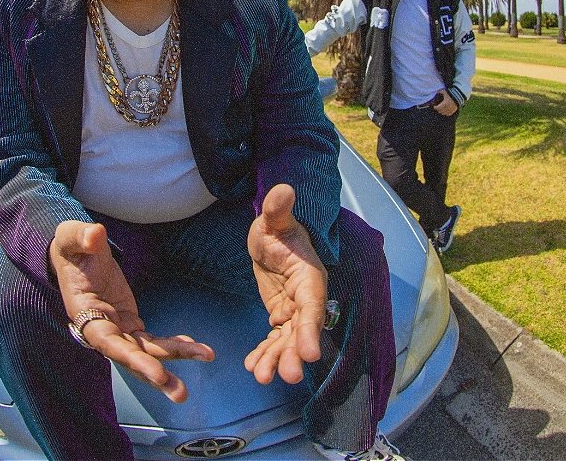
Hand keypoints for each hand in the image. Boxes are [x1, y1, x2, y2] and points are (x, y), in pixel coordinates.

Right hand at [49, 221, 214, 402]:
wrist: (76, 254)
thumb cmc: (72, 248)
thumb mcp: (71, 237)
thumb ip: (81, 236)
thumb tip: (94, 234)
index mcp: (85, 313)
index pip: (107, 341)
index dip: (129, 357)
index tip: (154, 372)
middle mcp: (102, 329)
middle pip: (130, 357)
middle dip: (156, 375)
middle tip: (180, 392)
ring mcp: (118, 329)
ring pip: (146, 352)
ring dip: (174, 361)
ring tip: (205, 359)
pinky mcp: (130, 322)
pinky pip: (152, 340)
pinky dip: (173, 344)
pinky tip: (194, 347)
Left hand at [244, 184, 326, 385]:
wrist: (271, 236)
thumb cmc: (277, 227)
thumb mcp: (274, 219)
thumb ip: (278, 210)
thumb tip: (283, 189)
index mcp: (310, 276)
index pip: (313, 306)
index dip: (312, 330)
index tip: (309, 353)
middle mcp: (306, 297)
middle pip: (303, 330)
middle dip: (294, 354)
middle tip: (284, 375)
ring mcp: (294, 309)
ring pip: (288, 339)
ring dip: (277, 358)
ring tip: (261, 376)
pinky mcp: (282, 315)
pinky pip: (275, 338)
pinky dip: (265, 353)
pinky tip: (253, 366)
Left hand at [433, 89, 458, 115]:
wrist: (459, 96)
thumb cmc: (451, 94)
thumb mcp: (445, 91)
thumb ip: (440, 91)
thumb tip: (437, 92)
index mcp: (444, 103)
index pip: (438, 108)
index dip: (435, 107)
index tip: (434, 106)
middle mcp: (447, 107)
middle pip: (440, 111)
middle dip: (438, 110)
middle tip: (437, 108)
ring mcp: (450, 109)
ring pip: (444, 113)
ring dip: (441, 112)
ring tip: (440, 110)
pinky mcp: (453, 110)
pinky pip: (448, 114)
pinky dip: (446, 113)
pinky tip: (445, 111)